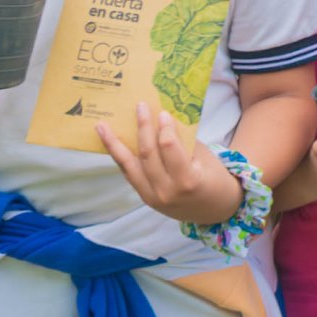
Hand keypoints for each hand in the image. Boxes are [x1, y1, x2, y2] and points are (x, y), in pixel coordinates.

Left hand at [97, 103, 243, 223]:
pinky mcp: (145, 197)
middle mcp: (166, 190)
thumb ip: (182, 140)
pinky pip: (129, 174)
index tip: (162, 113)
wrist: (215, 210)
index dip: (164, 127)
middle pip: (148, 153)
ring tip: (101, 126)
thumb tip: (161, 118)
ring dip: (114, 144)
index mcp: (187, 180)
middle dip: (142, 127)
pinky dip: (119, 157)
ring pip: (129, 165)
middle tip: (139, 106)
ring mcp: (153, 197)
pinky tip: (110, 143)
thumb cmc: (214, 178)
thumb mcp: (204, 157)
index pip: (169, 147)